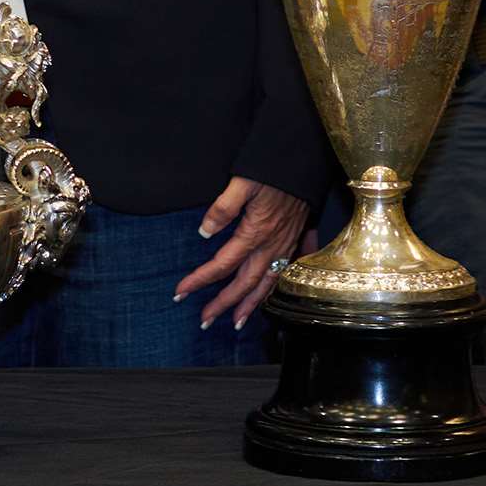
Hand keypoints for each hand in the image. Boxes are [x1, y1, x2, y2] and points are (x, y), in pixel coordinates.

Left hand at [173, 177, 310, 331]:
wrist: (303, 162)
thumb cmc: (271, 170)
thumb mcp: (242, 182)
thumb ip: (223, 208)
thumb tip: (204, 232)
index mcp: (255, 233)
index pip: (222, 264)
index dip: (201, 279)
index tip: (182, 291)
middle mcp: (271, 246)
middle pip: (244, 284)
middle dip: (223, 304)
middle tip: (205, 320)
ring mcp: (285, 246)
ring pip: (266, 285)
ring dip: (249, 306)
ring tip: (235, 323)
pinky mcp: (293, 242)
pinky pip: (281, 276)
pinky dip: (270, 292)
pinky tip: (263, 298)